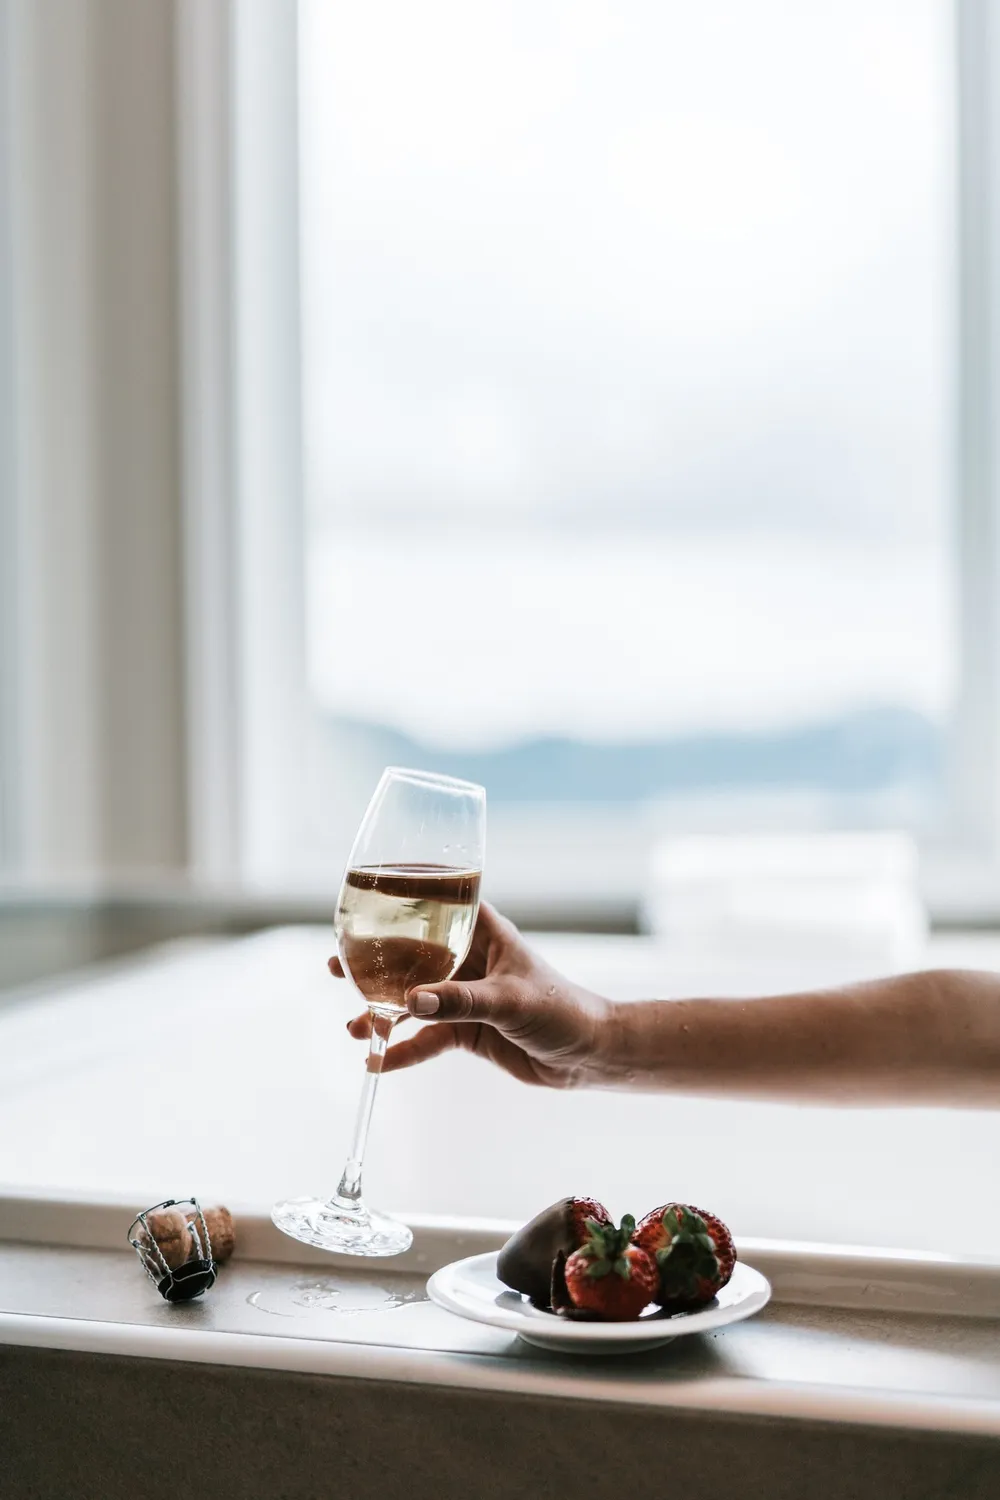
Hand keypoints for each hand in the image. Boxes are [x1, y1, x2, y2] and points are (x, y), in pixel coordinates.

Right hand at [329, 903, 613, 1087]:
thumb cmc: (561, 1010)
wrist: (588, 1056)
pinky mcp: (466, 1029)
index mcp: (483, 932)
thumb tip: (411, 1001)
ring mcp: (464, 995)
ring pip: (412, 998)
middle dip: (374, 961)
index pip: (439, 901)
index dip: (403, 894)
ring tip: (353, 1026)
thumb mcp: (510, 1002)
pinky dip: (402, 1050)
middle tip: (335, 966)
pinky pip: (425, 1038)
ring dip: (381, 1010)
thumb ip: (460, 1001)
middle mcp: (468, 959)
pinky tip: (378, 1063)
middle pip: (411, 952)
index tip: (363, 891)